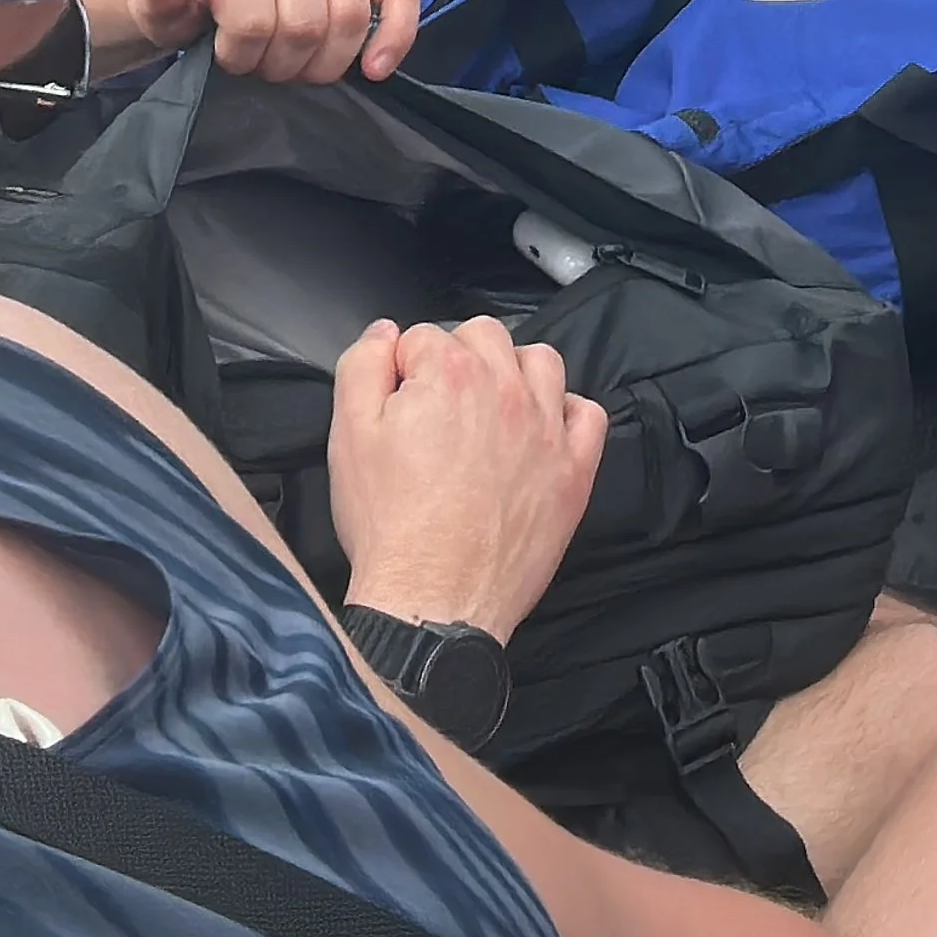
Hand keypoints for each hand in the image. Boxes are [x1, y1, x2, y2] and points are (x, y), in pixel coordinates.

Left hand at [112, 0, 420, 84]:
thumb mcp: (161, 3)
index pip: (254, 24)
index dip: (240, 58)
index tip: (227, 57)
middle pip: (306, 28)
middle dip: (281, 65)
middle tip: (262, 65)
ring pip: (351, 21)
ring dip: (324, 63)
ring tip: (297, 63)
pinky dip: (395, 36)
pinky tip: (375, 68)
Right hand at [328, 315, 608, 640]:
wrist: (432, 602)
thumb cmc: (390, 526)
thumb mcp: (349, 437)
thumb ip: (362, 368)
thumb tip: (385, 335)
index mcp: (451, 374)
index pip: (424, 337)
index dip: (404, 369)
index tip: (398, 404)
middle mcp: (507, 390)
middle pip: (485, 337)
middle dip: (457, 358)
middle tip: (436, 407)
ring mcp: (546, 430)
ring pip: (541, 362)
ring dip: (513, 373)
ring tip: (488, 410)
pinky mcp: (572, 472)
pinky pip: (588, 416)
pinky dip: (566, 414)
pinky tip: (539, 433)